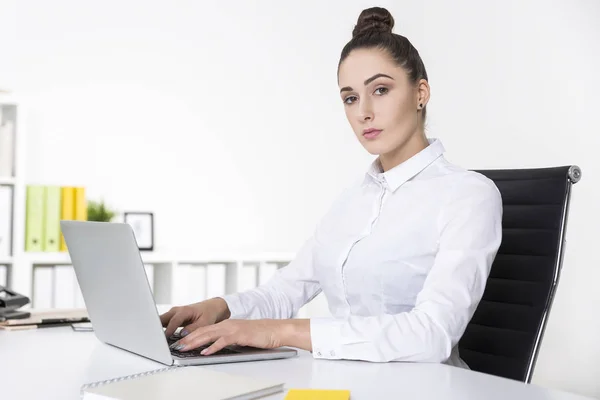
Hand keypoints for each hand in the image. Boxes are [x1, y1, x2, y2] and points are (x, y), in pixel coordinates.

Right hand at [159, 297, 230, 337]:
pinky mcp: (172, 318)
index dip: (169, 330)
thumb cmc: (208, 313)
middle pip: (162, 319)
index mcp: (185, 310)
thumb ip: (194, 328)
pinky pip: (163, 323)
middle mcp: (176, 311)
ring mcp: (173, 314)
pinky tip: (159, 339)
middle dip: (156, 328)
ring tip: (154, 341)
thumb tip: (183, 334)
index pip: (174, 320)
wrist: (210, 308)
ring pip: (160, 321)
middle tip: (154, 340)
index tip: (164, 338)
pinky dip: (160, 330)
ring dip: (157, 330)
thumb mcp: (205, 322)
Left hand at [170, 319, 312, 354]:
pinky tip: (205, 352)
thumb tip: (214, 347)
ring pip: (209, 335)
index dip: (190, 335)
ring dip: (195, 342)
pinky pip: (223, 341)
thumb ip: (227, 339)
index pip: (204, 329)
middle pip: (203, 331)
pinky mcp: (240, 335)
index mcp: (226, 324)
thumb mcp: (240, 336)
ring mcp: (233, 329)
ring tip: (184, 348)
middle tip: (176, 345)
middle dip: (187, 338)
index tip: (179, 341)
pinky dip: (212, 347)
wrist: (276, 329)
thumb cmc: (260, 334)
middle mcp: (227, 324)